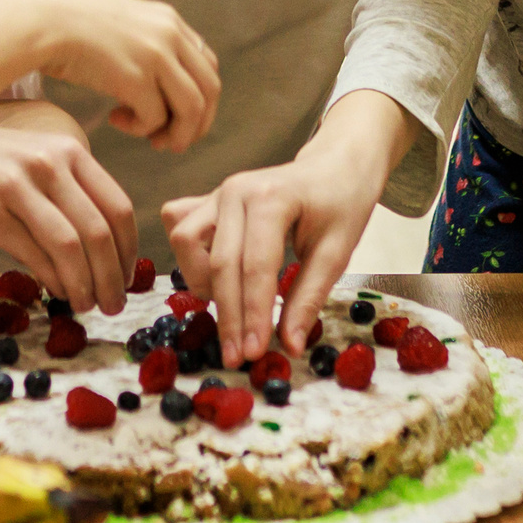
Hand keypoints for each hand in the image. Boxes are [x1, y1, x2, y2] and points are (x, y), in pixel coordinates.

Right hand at [0, 0, 218, 153]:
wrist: (41, 19)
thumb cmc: (68, 24)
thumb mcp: (121, 22)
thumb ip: (146, 43)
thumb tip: (159, 80)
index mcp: (168, 20)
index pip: (207, 64)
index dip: (200, 97)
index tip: (179, 116)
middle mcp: (170, 35)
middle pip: (209, 89)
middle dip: (197, 123)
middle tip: (172, 140)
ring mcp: (156, 56)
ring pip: (192, 109)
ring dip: (177, 134)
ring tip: (153, 142)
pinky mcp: (136, 78)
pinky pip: (156, 118)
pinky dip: (142, 129)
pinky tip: (116, 120)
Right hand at [0, 113, 137, 313]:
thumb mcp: (35, 159)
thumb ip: (67, 193)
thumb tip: (101, 251)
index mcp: (68, 151)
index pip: (118, 207)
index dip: (130, 251)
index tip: (128, 277)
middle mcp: (48, 165)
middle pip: (99, 232)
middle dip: (113, 277)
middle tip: (113, 304)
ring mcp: (17, 188)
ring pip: (70, 246)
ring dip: (86, 285)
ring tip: (86, 305)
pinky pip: (34, 255)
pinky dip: (54, 280)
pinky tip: (57, 291)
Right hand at [161, 92, 411, 364]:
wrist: (335, 167)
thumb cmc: (341, 205)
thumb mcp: (337, 252)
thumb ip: (308, 298)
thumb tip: (288, 346)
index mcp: (271, 198)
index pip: (255, 267)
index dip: (252, 314)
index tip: (253, 353)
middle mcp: (235, 191)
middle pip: (218, 263)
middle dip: (227, 315)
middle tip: (238, 355)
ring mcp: (217, 193)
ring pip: (185, 242)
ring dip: (202, 282)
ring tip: (231, 306)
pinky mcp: (208, 199)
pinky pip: (181, 227)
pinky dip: (190, 257)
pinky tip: (215, 276)